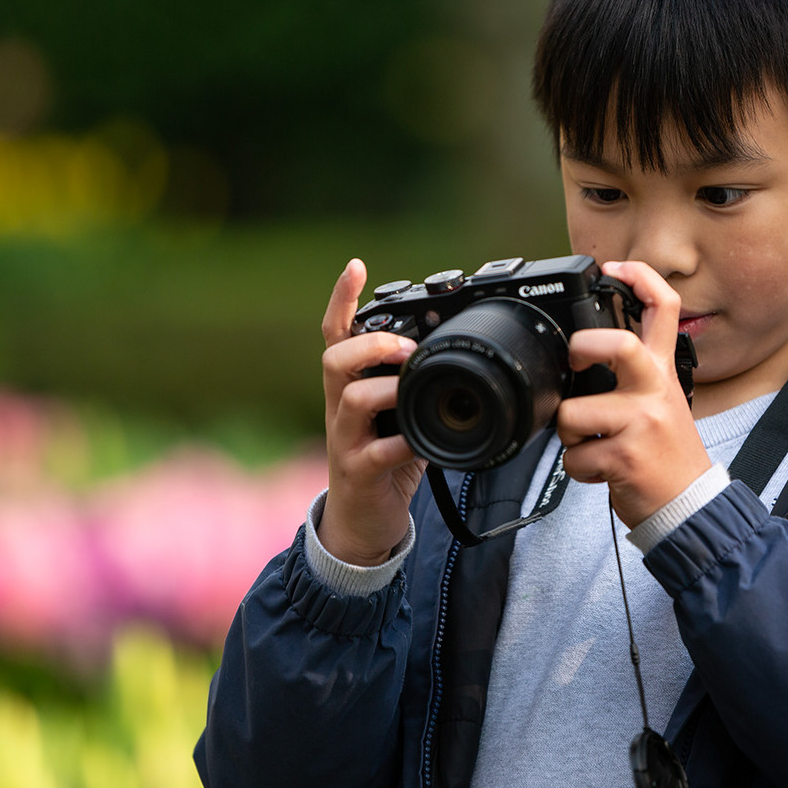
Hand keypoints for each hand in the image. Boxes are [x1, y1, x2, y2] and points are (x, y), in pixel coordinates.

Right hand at [319, 258, 424, 565]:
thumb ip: (415, 383)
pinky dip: (402, 444)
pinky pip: (376, 452)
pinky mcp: (358, 472)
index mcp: (350, 386)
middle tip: (408, 348)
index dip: (342, 298)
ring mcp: (345, 440)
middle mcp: (339, 407)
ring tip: (413, 390)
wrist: (362, 521)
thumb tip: (452, 347)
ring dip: (388, 389)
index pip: (337, 333)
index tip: (355, 265)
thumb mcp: (397, 414)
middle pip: (334, 357)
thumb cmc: (384, 459)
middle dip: (372, 343)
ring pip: (351, 399)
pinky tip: (420, 443)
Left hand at [556, 260, 712, 527]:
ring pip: (573, 414)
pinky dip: (579, 469)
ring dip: (570, 436)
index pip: (664, 310)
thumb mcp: (661, 403)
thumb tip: (584, 355)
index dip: (640, 277)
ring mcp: (642, 424)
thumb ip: (633, 375)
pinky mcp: (626, 457)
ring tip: (592, 444)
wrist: (690, 508)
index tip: (614, 266)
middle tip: (576, 362)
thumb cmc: (666, 456)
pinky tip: (602, 471)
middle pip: (619, 345)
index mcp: (662, 372)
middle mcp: (655, 391)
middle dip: (583, 348)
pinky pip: (574, 456)